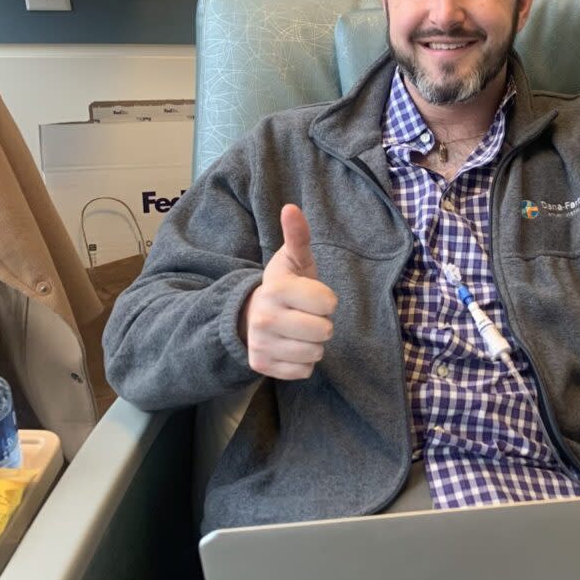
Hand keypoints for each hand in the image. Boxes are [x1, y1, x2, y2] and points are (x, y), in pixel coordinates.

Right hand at [240, 204, 337, 379]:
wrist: (250, 315)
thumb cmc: (285, 286)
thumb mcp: (293, 260)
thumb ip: (297, 236)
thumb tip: (291, 208)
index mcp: (276, 290)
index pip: (328, 303)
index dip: (327, 300)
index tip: (312, 296)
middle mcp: (264, 319)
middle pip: (325, 332)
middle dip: (322, 324)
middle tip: (306, 315)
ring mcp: (261, 344)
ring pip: (316, 353)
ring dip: (313, 344)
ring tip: (298, 331)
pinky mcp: (262, 366)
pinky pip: (304, 371)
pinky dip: (302, 362)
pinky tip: (290, 346)